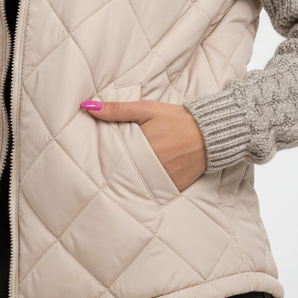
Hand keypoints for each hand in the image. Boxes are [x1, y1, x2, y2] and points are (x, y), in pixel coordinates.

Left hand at [81, 100, 206, 191]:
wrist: (210, 132)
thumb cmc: (176, 119)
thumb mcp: (146, 110)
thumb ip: (117, 110)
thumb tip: (88, 106)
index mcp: (142, 147)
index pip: (113, 158)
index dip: (102, 159)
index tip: (93, 160)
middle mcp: (152, 166)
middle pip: (123, 173)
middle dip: (114, 171)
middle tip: (102, 171)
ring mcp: (163, 179)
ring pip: (136, 184)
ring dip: (128, 181)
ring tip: (120, 178)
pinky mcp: (173, 188)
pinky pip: (153, 191)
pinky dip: (146, 188)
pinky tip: (140, 182)